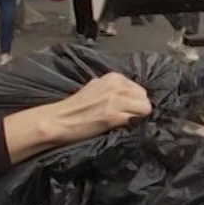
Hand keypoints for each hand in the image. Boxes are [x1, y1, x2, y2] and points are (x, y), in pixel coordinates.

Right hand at [33, 73, 151, 147]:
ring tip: (124, 123)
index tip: (126, 109)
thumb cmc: (74, 107)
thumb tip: (128, 95)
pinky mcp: (115, 116)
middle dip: (139, 109)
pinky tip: (120, 127)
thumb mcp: (95, 88)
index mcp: (113, 77)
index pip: (139, 89)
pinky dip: (132, 125)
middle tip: (127, 117)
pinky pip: (136, 120)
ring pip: (144, 109)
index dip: (135, 101)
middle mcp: (117, 86)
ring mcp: (116, 101)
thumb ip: (112, 88)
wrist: (59, 120)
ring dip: (137, 118)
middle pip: (144, 98)